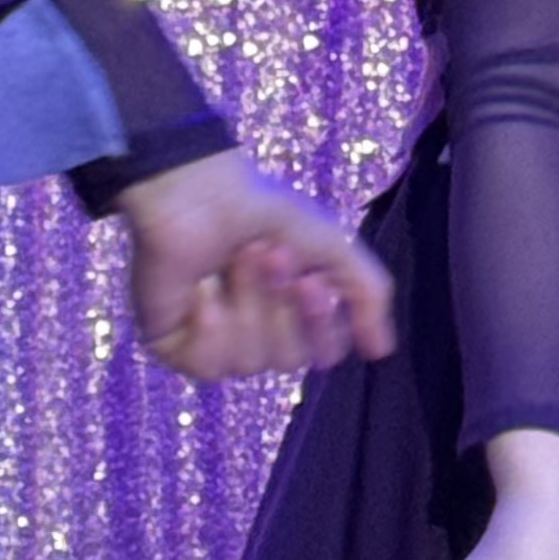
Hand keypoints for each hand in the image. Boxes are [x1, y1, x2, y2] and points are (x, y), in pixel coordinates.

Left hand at [122, 151, 396, 380]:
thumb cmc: (265, 213)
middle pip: (288, 360)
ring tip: (230, 260)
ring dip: (245, 304)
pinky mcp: (175, 344)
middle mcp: (258, 332)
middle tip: (269, 256)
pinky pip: (208, 365)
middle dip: (278, 308)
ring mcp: (215, 340)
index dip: (319, 322)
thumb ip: (369, 295)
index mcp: (294, 314)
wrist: (199, 194)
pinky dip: (210, 325)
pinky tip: (202, 290)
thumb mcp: (335, 248)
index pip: (324, 352)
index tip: (310, 280)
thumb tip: (383, 350)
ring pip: (248, 362)